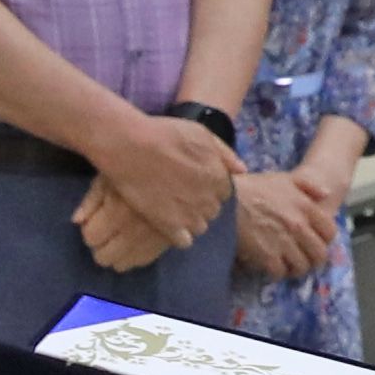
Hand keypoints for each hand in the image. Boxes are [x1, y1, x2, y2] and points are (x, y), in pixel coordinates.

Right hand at [69, 111, 241, 272]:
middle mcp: (209, 199)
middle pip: (213, 209)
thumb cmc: (166, 135)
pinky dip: (179, 235)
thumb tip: (242, 170)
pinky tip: (169, 224)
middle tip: (181, 192)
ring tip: (174, 208)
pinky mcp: (170, 227)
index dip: (209, 186)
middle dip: (201, 203)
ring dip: (191, 219)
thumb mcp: (201, 133)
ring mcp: (190, 215)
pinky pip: (185, 241)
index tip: (194, 181)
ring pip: (201, 226)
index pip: (224, 192)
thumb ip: (225, 153)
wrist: (132, 147)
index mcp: (219, 177)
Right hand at [231, 165, 343, 282]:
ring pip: (302, 267)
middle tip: (302, 259)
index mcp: (306, 207)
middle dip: (312, 259)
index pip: (330, 232)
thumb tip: (326, 194)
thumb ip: (308, 186)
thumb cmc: (252, 188)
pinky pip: (280, 273)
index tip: (314, 243)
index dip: (324, 241)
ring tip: (286, 265)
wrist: (226, 201)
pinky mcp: (268, 256)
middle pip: (319, 254)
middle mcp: (299, 226)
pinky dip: (276, 273)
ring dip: (294, 268)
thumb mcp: (283, 179)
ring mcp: (284, 242)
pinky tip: (269, 266)